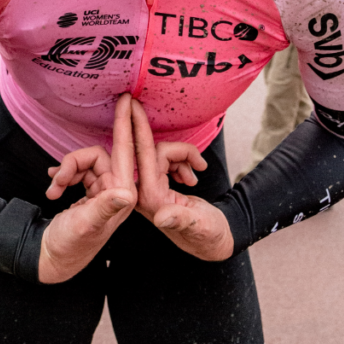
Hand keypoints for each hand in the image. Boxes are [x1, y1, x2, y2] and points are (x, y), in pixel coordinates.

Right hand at [38, 93, 136, 282]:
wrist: (52, 259)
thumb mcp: (85, 225)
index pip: (125, 150)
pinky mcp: (93, 194)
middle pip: (97, 156)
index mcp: (121, 195)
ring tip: (52, 192)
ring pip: (86, 163)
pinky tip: (53, 185)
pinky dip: (65, 176)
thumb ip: (104, 208)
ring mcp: (105, 192)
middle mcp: (117, 191)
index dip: (126, 123)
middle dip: (74, 162)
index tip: (128, 99)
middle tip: (55, 176)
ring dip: (66, 172)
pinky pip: (80, 172)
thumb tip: (125, 193)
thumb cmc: (69, 246)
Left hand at [131, 99, 233, 261]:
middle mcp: (145, 193)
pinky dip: (181, 163)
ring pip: (161, 154)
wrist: (213, 243)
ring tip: (198, 169)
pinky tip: (192, 175)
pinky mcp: (155, 188)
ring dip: (181, 156)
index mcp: (152, 198)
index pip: (143, 153)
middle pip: (150, 150)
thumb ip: (180, 220)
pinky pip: (165, 162)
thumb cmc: (208, 236)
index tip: (130, 103)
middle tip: (135, 100)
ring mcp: (149, 190)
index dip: (136, 127)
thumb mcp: (199, 227)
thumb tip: (162, 218)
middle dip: (146, 129)